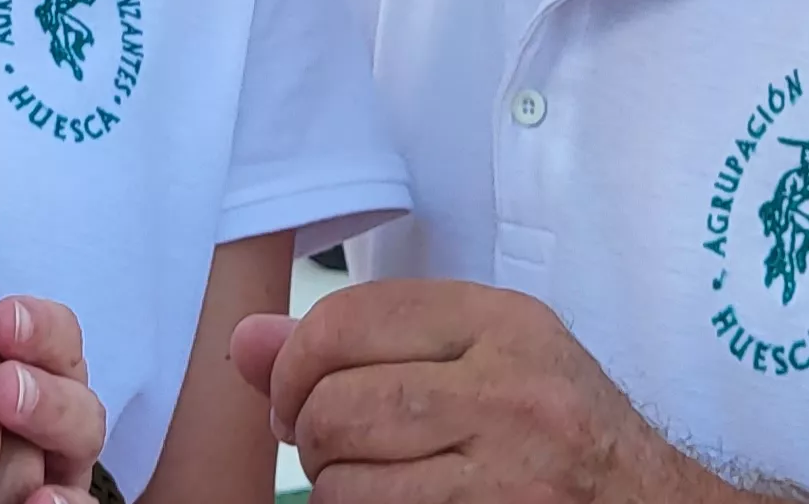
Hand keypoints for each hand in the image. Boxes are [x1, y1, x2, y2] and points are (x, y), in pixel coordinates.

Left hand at [229, 280, 685, 503]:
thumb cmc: (563, 432)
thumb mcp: (485, 359)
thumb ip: (365, 344)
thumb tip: (246, 343)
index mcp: (502, 324)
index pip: (348, 321)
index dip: (293, 363)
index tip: (294, 392)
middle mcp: (509, 391)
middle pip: (338, 404)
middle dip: (307, 432)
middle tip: (322, 445)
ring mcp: (508, 472)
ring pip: (345, 480)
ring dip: (331, 488)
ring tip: (361, 481)